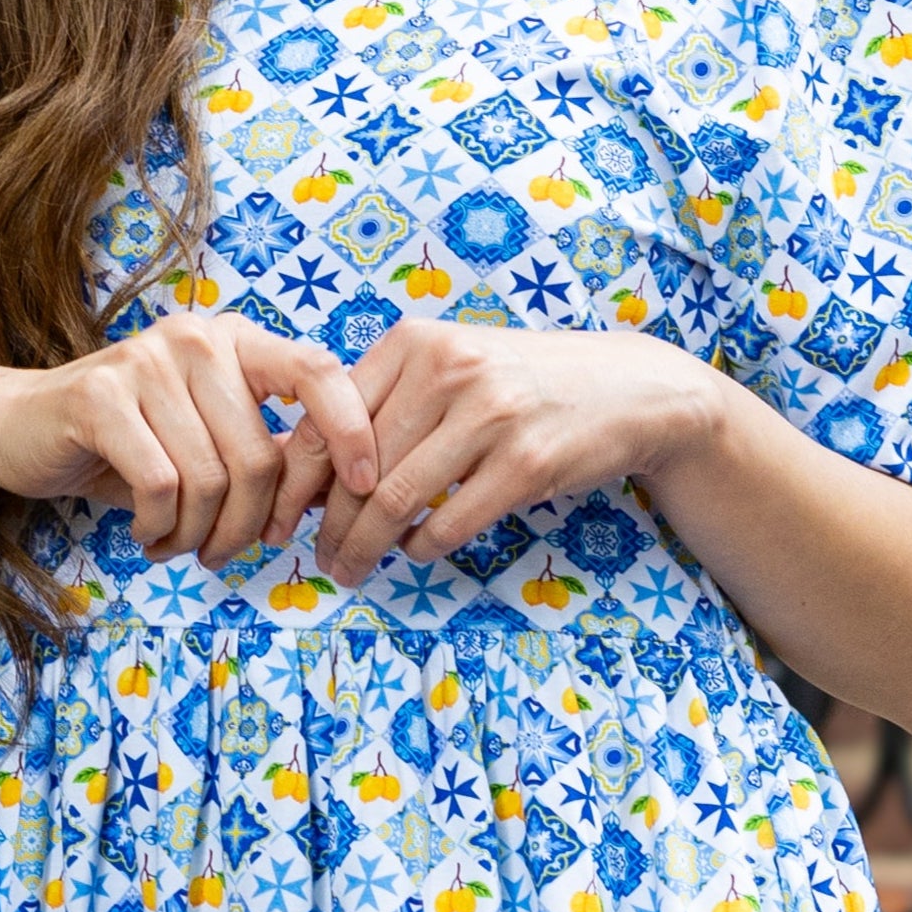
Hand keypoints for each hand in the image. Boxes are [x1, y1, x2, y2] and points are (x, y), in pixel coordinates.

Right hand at [0, 312, 378, 568]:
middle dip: (249, 526)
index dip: (351, 430)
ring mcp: (145, 362)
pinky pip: (161, 485)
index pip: (317, 371)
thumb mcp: (208, 437)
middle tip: (222, 554)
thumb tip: (344, 492)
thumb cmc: (129, 442)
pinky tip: (146, 535)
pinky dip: (160, 529)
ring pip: (211, 479)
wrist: (21, 428)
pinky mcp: (99, 397)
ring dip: (198, 536)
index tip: (363, 486)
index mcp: (236, 342)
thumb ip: (268, 449)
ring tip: (176, 545)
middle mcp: (196, 340)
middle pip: (261, 456)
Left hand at [299, 319, 721, 584]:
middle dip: (328, 526)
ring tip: (352, 569)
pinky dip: (422, 548)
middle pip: (357, 468)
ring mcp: (491, 415)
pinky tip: (415, 551)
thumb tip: (304, 470)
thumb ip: (386, 403)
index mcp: (415, 342)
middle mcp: (449, 369)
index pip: (328, 417)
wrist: (628, 388)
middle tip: (320, 558)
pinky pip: (449, 523)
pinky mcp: (527, 463)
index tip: (284, 516)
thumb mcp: (451, 366)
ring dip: (365, 548)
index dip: (297, 477)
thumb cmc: (522, 383)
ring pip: (396, 500)